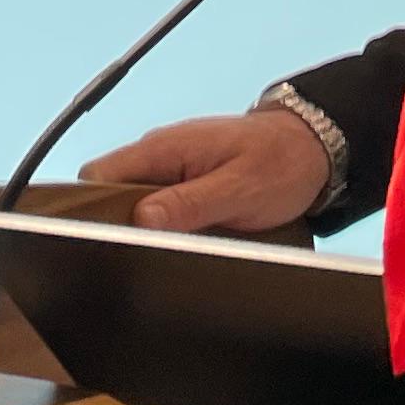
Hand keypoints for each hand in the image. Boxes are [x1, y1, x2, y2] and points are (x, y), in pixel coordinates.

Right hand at [80, 108, 328, 236]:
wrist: (314, 147)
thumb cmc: (281, 161)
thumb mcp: (238, 190)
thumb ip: (190, 203)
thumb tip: (141, 219)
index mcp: (165, 148)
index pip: (98, 175)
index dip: (90, 209)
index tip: (101, 241)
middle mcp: (160, 155)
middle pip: (110, 193)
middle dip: (115, 225)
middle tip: (134, 256)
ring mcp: (172, 168)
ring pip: (134, 203)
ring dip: (142, 228)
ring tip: (158, 254)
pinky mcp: (185, 183)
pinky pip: (158, 206)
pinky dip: (162, 226)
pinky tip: (175, 245)